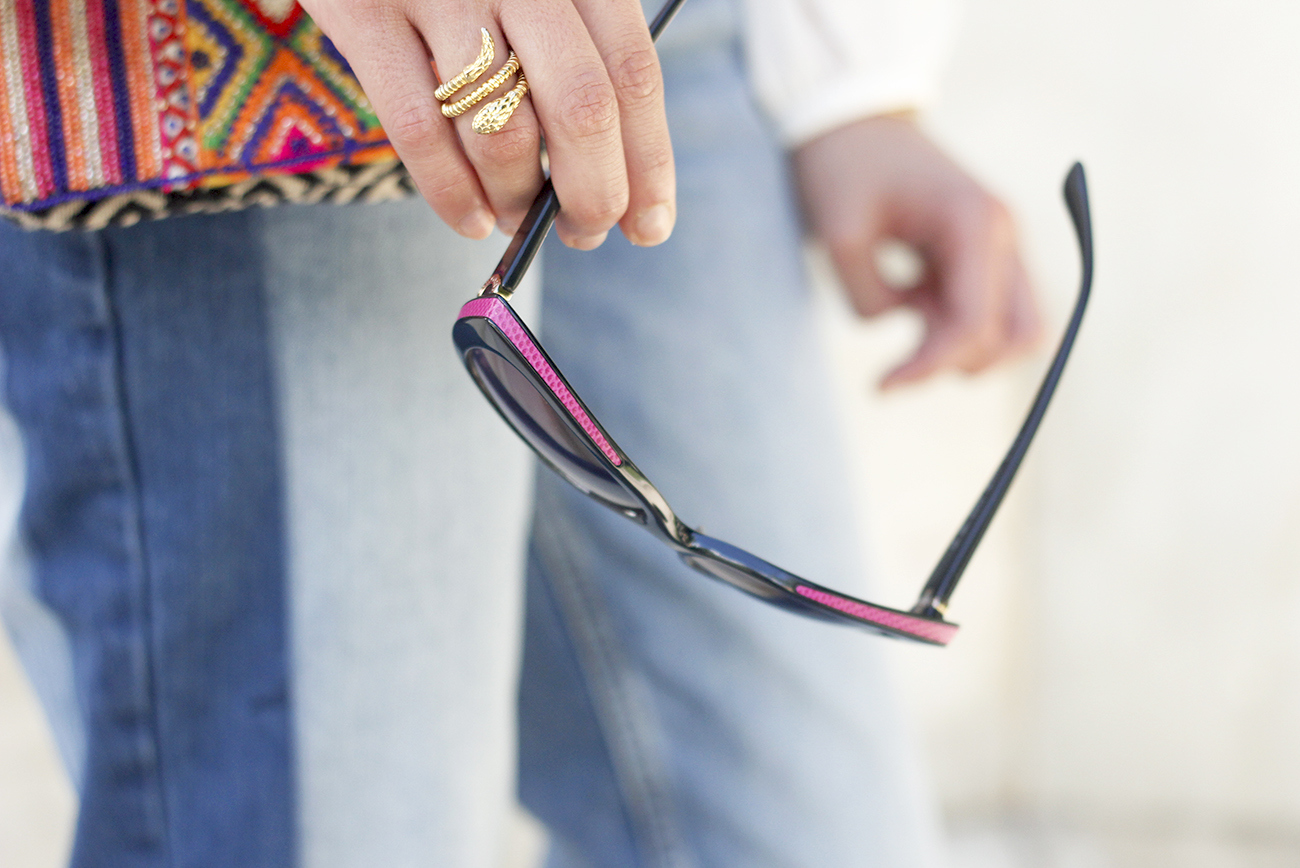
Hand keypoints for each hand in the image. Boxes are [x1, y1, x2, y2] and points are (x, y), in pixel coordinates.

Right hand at [299, 0, 675, 248]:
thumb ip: (576, 55)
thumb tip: (611, 175)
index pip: (633, 75)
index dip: (648, 163)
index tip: (650, 226)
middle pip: (582, 111)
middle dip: (592, 196)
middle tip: (584, 232)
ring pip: (501, 133)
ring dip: (519, 200)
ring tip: (519, 218)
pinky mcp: (363, 13)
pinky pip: (418, 132)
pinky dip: (452, 195)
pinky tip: (472, 219)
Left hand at [793, 115, 1039, 388]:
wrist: (852, 119)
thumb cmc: (844, 166)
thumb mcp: (839, 232)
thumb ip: (868, 296)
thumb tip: (901, 324)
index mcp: (977, 223)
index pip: (976, 323)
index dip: (932, 366)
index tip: (882, 386)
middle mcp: (1003, 235)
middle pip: (1020, 337)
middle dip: (960, 363)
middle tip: (898, 362)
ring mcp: (1000, 246)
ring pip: (1013, 331)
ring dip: (962, 348)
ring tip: (905, 314)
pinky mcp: (984, 256)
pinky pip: (990, 314)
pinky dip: (955, 330)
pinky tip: (910, 301)